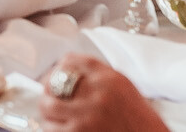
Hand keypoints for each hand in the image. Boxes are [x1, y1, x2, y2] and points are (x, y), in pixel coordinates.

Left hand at [34, 55, 164, 131]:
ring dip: (46, 110)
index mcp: (110, 78)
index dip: (59, 67)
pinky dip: (51, 127)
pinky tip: (58, 127)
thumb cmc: (139, 120)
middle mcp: (97, 94)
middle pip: (55, 81)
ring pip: (48, 106)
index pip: (72, 61)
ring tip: (50, 114)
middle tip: (48, 95)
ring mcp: (87, 115)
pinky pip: (52, 128)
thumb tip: (66, 70)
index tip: (55, 73)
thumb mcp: (124, 88)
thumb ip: (99, 77)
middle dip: (47, 89)